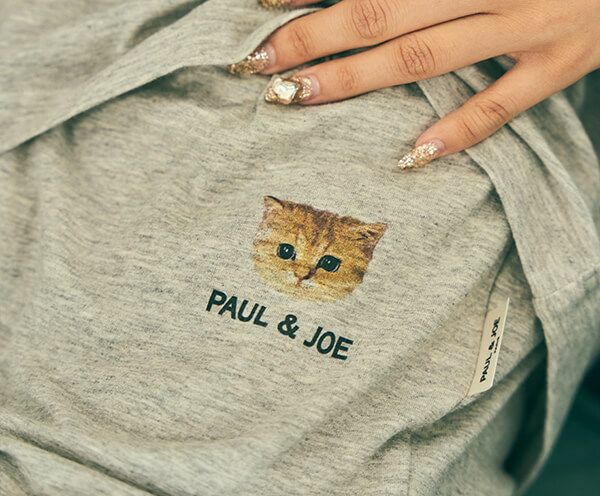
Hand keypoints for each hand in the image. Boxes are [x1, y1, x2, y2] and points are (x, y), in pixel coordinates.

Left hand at [231, 0, 599, 168]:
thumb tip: (375, 2)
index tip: (256, 6)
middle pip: (383, 11)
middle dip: (313, 38)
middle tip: (257, 62)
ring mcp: (530, 21)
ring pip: (426, 55)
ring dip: (356, 81)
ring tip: (297, 97)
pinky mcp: (561, 62)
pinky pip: (502, 105)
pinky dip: (457, 132)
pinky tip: (410, 158)